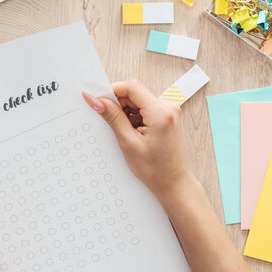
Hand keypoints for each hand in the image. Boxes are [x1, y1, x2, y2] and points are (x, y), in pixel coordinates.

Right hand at [82, 79, 191, 201]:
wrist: (173, 183)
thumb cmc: (156, 170)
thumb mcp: (128, 142)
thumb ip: (112, 117)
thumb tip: (97, 101)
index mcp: (161, 112)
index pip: (132, 87)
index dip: (112, 90)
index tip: (98, 99)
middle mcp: (168, 107)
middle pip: (134, 93)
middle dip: (118, 104)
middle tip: (110, 123)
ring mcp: (168, 111)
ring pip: (137, 101)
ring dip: (126, 112)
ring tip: (127, 134)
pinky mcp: (166, 116)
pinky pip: (143, 108)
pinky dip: (133, 117)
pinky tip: (133, 133)